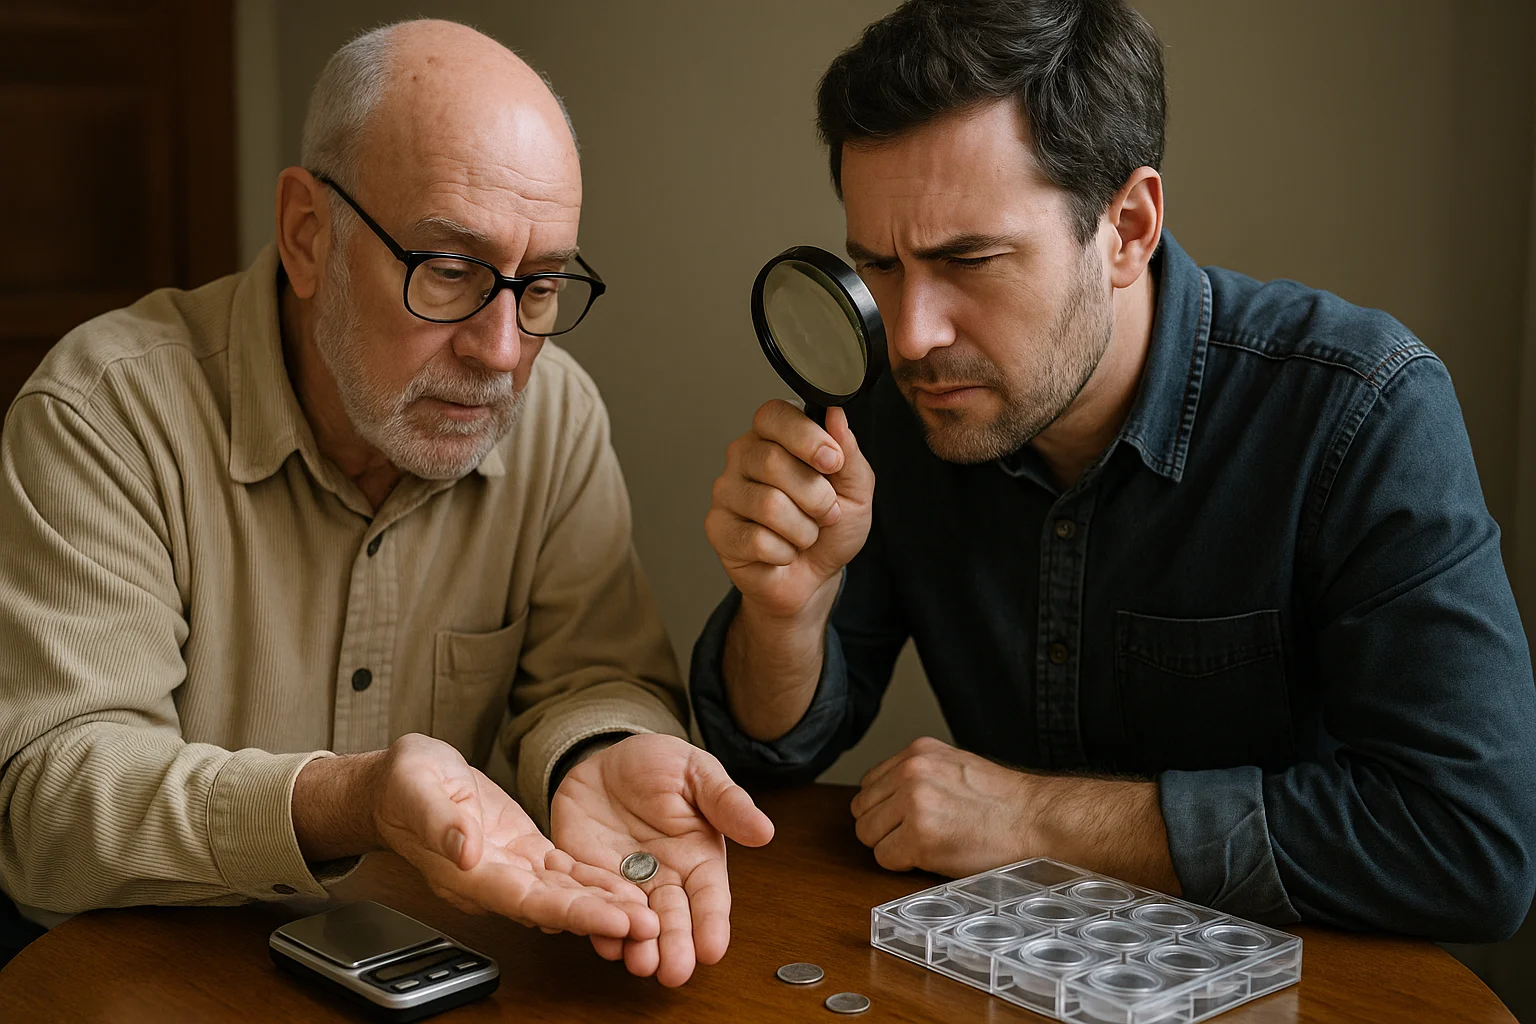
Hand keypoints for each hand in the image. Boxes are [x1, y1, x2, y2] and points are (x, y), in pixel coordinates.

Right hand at [369, 733, 657, 941]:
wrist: (399, 784)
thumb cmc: (404, 783)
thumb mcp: (416, 787)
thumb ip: (441, 822)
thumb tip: (465, 850)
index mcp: (468, 872)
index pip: (526, 900)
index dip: (571, 912)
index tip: (612, 920)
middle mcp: (494, 880)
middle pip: (554, 906)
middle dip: (602, 917)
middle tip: (650, 927)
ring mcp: (511, 869)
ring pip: (565, 893)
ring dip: (606, 905)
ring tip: (651, 915)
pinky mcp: (524, 852)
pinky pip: (564, 873)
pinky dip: (595, 882)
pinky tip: (627, 888)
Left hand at [550, 734, 774, 986]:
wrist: (606, 758)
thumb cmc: (660, 764)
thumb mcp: (697, 773)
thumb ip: (726, 802)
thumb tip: (764, 830)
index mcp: (698, 858)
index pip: (709, 898)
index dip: (711, 924)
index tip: (712, 950)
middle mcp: (664, 878)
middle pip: (672, 920)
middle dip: (674, 947)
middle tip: (674, 972)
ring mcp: (626, 883)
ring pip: (633, 922)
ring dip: (636, 945)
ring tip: (639, 963)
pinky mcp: (588, 879)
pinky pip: (591, 903)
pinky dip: (595, 923)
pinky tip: (601, 939)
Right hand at [705, 401, 874, 619]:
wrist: (815, 578)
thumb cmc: (830, 529)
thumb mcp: (855, 489)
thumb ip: (848, 452)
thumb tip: (836, 414)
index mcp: (774, 436)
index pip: (774, 414)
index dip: (805, 436)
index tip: (832, 462)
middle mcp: (743, 457)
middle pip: (772, 462)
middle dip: (815, 496)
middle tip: (826, 512)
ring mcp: (726, 492)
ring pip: (768, 504)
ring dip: (803, 529)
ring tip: (805, 534)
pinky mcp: (717, 528)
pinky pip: (756, 539)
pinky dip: (784, 553)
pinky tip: (782, 552)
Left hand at [850, 736, 1030, 876]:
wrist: (1036, 821)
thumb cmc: (1003, 802)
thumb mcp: (955, 766)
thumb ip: (918, 774)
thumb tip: (886, 797)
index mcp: (917, 752)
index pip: (870, 783)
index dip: (886, 807)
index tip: (906, 818)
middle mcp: (910, 772)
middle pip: (862, 809)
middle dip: (884, 827)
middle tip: (916, 836)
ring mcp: (913, 804)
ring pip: (867, 834)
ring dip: (891, 846)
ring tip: (925, 845)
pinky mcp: (918, 837)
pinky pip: (884, 858)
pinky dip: (902, 864)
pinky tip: (930, 857)